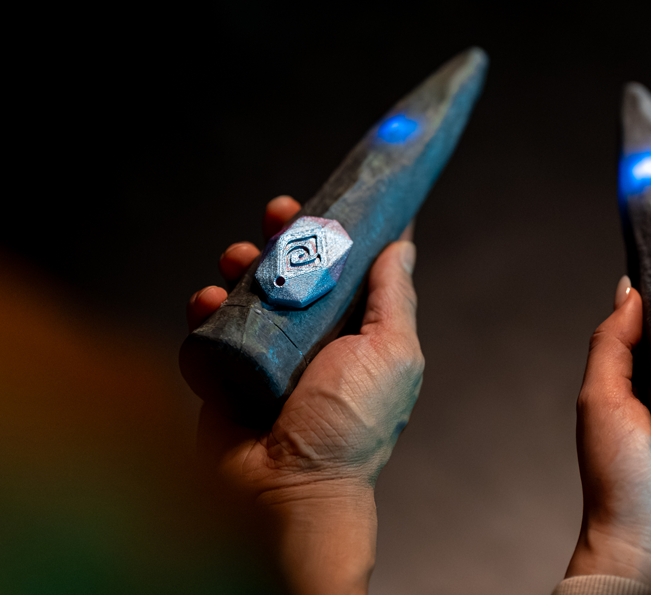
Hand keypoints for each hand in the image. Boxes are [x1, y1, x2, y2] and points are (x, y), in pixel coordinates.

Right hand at [186, 196, 421, 594]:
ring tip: (238, 257)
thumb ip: (394, 299)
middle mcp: (316, 339)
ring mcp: (270, 354)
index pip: (353, 269)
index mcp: (360, 334)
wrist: (287, 491)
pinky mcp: (228, 369)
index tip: (335, 198)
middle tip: (278, 215)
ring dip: (244, 263)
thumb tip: (403, 246)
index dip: (344, 232)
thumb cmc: (349, 426)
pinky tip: (210, 300)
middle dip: (287, 237)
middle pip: (299, 270)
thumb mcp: (391, 353)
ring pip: (253, 290)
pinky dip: (209, 307)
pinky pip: (215, 325)